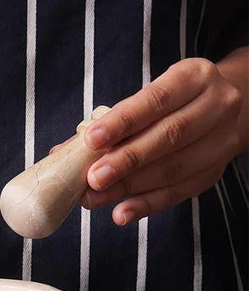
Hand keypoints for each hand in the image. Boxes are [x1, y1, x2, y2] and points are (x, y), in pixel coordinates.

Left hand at [76, 57, 245, 224]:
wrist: (228, 108)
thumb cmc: (171, 102)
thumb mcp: (148, 97)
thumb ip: (110, 121)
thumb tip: (62, 151)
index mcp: (194, 78)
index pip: (156, 99)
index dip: (122, 121)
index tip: (91, 139)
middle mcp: (216, 106)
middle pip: (169, 136)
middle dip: (126, 160)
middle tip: (93, 178)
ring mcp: (221, 141)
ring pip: (174, 168)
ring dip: (130, 186)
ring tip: (95, 198)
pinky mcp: (214, 172)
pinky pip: (180, 192)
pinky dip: (147, 205)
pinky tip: (121, 213)